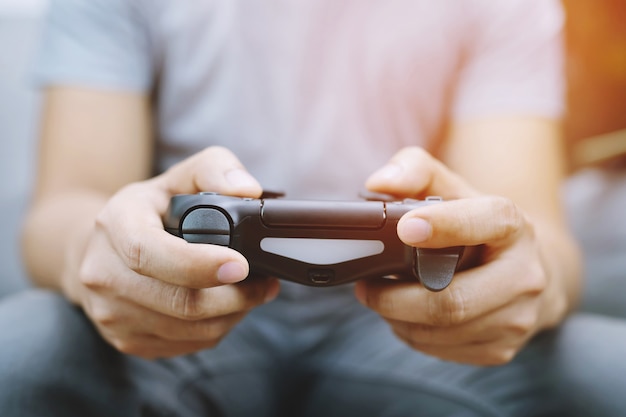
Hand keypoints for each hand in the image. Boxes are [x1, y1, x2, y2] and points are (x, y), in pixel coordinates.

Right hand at [64, 147, 279, 358]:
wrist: (98, 249)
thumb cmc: (149, 211)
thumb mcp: (178, 177)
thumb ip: (215, 169)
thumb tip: (247, 189)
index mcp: (114, 225)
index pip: (149, 253)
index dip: (198, 264)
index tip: (240, 265)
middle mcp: (103, 273)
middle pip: (178, 302)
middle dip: (235, 296)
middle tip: (265, 282)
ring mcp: (111, 313)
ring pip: (189, 330)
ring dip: (232, 315)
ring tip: (252, 293)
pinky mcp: (126, 340)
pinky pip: (185, 345)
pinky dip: (216, 329)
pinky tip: (226, 308)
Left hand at [355, 147, 568, 364]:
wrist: (528, 271)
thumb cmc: (477, 226)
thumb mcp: (452, 189)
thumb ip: (415, 170)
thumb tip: (379, 183)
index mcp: (513, 225)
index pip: (486, 222)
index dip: (444, 225)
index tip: (405, 228)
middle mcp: (525, 274)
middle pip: (452, 301)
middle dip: (395, 298)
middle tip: (366, 286)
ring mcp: (518, 318)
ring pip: (442, 331)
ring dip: (398, 319)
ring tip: (382, 300)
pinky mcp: (503, 349)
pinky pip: (443, 350)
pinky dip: (413, 335)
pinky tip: (406, 317)